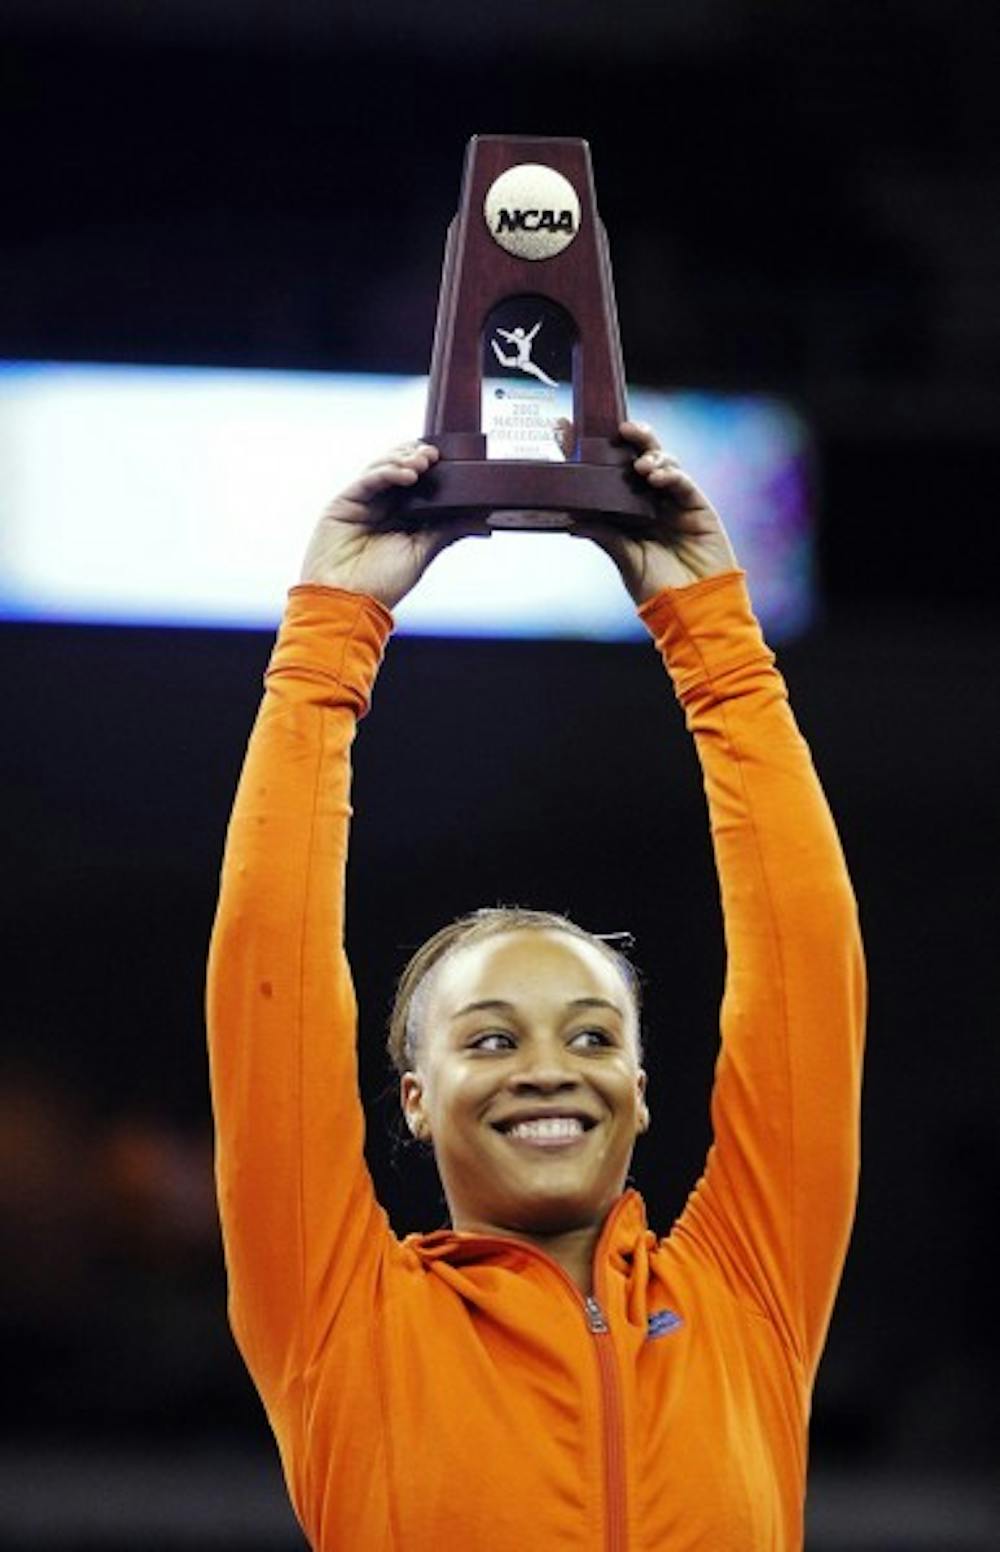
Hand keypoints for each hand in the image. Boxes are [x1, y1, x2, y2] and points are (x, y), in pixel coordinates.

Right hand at [299, 440, 489, 609]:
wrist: (350, 602)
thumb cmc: (383, 584)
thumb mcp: (423, 552)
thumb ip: (447, 530)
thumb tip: (481, 520)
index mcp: (401, 516)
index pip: (418, 482)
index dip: (431, 468)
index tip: (449, 461)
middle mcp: (382, 505)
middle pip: (399, 467)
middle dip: (417, 457)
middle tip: (433, 456)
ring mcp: (363, 502)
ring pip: (383, 467)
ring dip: (404, 460)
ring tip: (423, 463)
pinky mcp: (344, 502)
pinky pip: (367, 479)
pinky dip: (387, 471)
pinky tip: (407, 475)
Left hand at [565, 421, 738, 602]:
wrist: (694, 611)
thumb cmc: (658, 592)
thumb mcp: (626, 560)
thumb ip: (605, 536)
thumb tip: (571, 519)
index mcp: (630, 516)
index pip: (613, 478)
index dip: (600, 457)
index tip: (578, 437)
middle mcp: (652, 505)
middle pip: (642, 462)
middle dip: (633, 441)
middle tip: (622, 429)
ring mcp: (676, 505)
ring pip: (665, 465)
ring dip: (652, 456)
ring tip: (641, 466)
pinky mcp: (698, 508)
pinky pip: (684, 483)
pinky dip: (671, 474)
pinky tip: (657, 476)